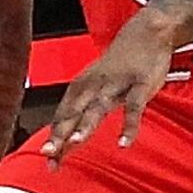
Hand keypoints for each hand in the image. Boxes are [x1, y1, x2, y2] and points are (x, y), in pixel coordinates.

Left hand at [42, 16, 178, 162]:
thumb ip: (82, 109)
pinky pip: (134, 107)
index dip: (54, 137)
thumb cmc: (117, 65)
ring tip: (75, 143)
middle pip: (74, 113)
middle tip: (48, 154)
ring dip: (86, 125)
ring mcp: (116, 84)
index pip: (63, 116)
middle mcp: (93, 86)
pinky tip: (124, 143)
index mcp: (80, 87)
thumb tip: (65, 134)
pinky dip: (129, 125)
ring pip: (98, 108)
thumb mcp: (94, 84)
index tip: (46, 158)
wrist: (145, 33)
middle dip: (60, 133)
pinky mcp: (140, 84)